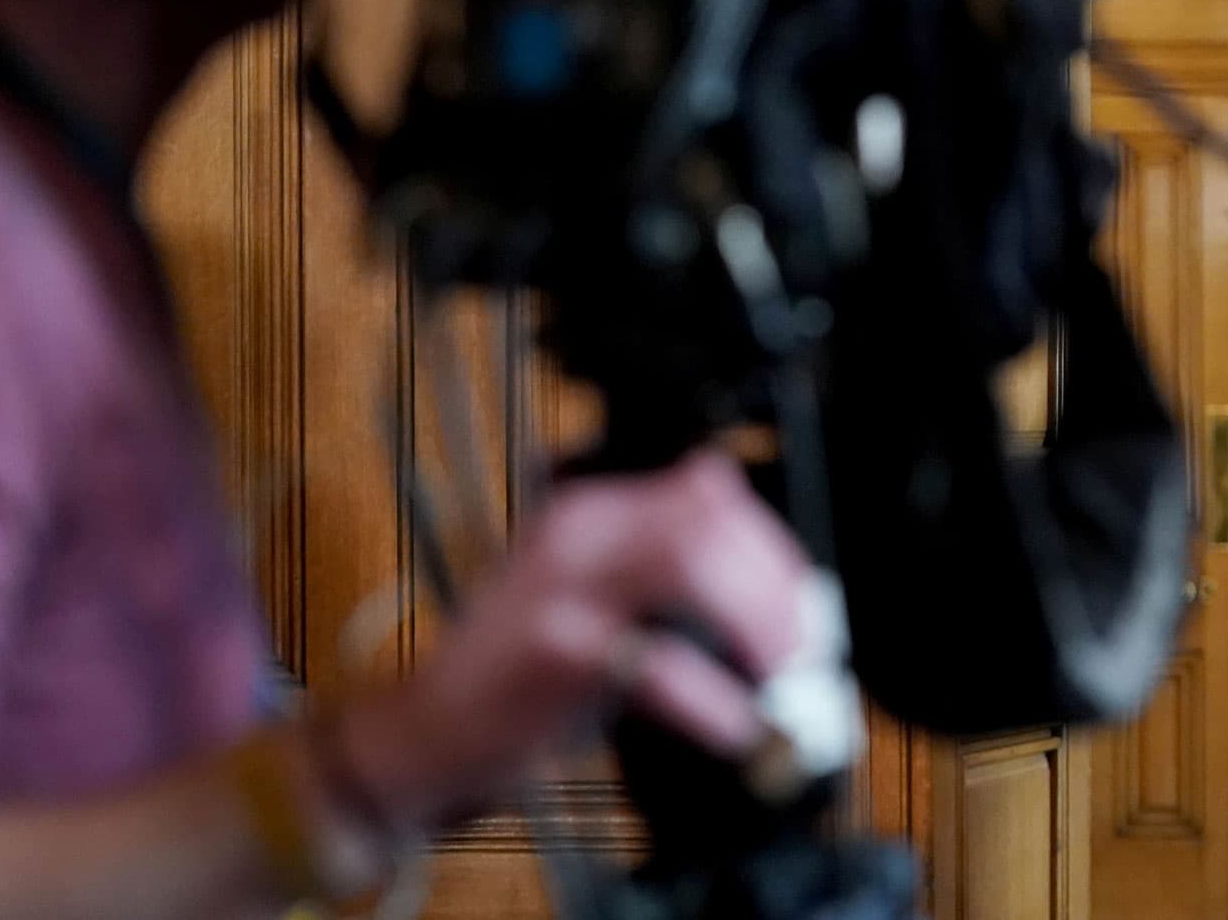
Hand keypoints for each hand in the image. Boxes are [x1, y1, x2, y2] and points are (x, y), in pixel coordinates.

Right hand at [326, 450, 814, 839]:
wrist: (423, 735)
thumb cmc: (520, 678)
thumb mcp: (598, 601)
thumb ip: (668, 575)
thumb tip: (771, 581)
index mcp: (593, 510)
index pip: (710, 492)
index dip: (772, 546)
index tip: (804, 605)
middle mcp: (577, 532)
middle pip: (709, 520)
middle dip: (775, 584)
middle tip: (801, 648)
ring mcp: (559, 585)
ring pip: (689, 564)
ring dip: (754, 621)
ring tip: (779, 677)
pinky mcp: (551, 650)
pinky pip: (655, 664)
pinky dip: (711, 700)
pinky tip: (736, 727)